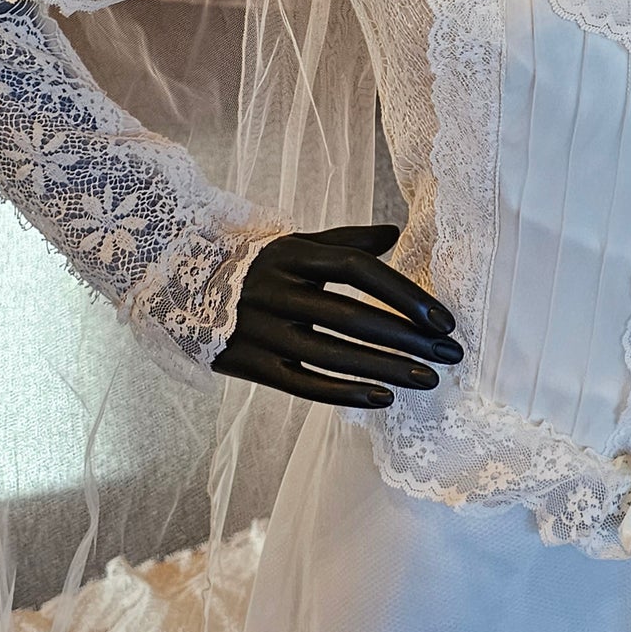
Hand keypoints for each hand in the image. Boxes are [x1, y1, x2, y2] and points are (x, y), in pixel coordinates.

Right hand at [213, 224, 462, 407]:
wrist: (178, 284)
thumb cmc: (255, 264)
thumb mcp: (295, 242)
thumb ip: (346, 240)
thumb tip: (396, 233)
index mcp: (294, 255)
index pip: (358, 271)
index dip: (403, 293)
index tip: (443, 318)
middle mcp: (279, 291)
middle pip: (353, 317)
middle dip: (408, 338)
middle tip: (451, 354)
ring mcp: (263, 330)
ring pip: (334, 355)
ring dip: (387, 368)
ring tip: (429, 379)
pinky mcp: (251, 364)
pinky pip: (304, 383)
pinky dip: (345, 392)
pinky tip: (383, 398)